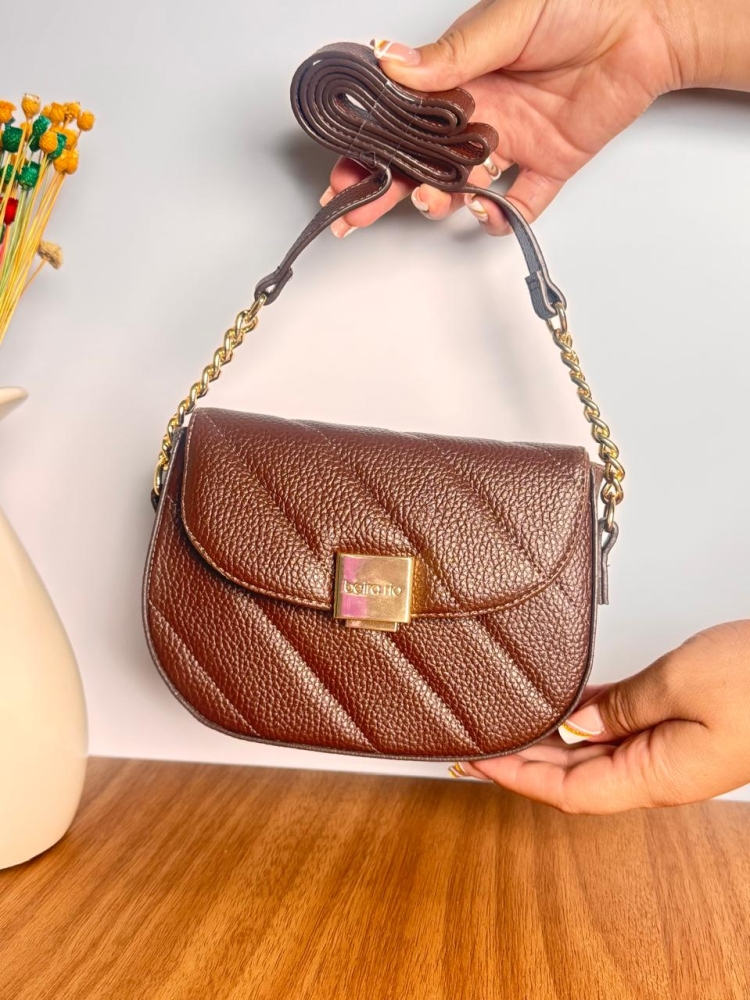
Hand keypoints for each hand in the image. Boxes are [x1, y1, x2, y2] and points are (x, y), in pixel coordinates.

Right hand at [320, 0, 749, 236]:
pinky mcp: (549, 164)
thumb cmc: (579, 2)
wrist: (648, 20)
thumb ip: (451, 54)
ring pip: (461, 186)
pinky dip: (503, 219)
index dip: (368, 147)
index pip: (400, 120)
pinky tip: (488, 213)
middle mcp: (478, 114)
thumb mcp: (507, 17)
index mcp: (458, 77)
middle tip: (356, 213)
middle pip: (419, 162)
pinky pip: (521, 204)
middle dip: (384, 189)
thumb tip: (392, 64)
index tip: (343, 171)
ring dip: (439, 199)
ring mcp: (511, 143)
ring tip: (431, 198)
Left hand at [453, 620, 749, 812]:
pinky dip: (586, 719)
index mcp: (657, 776)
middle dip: (524, 760)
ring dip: (551, 740)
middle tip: (479, 738)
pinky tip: (564, 704)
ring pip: (596, 755)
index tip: (475, 761)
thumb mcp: (680, 683)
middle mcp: (661, 772)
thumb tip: (576, 721)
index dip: (516, 777)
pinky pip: (622, 732)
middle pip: (576, 776)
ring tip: (510, 722)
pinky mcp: (683, 729)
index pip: (567, 790)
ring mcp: (672, 752)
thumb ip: (621, 706)